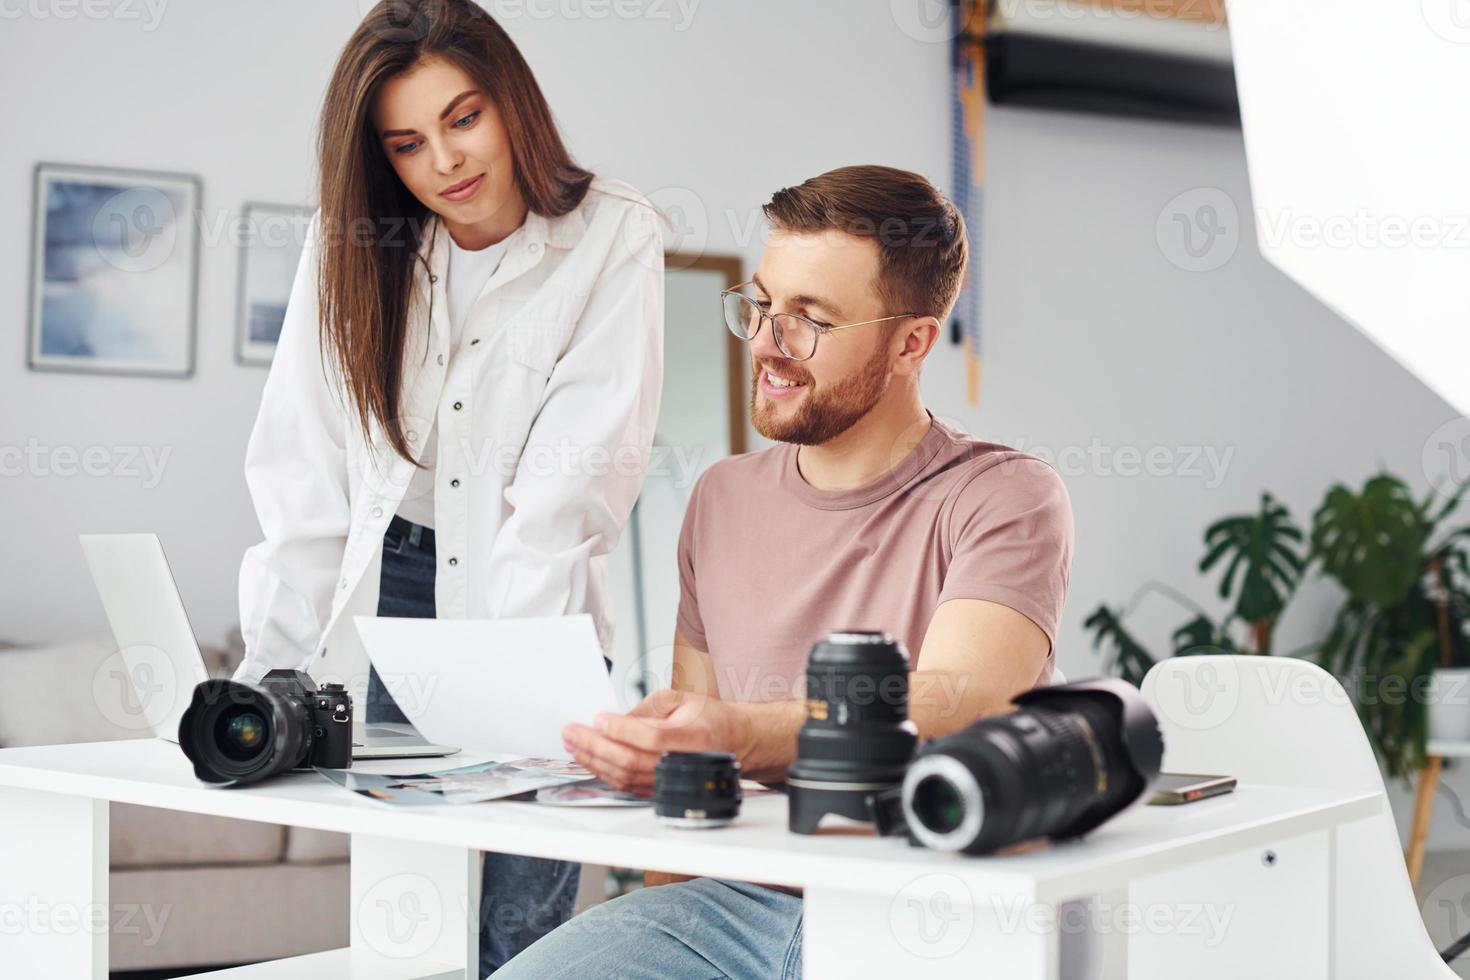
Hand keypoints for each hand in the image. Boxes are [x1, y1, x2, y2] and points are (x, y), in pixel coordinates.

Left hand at [561, 689, 744, 794]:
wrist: (732, 742)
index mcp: (693, 737)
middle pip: (631, 761)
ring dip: (594, 761)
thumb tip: (612, 722)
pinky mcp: (662, 791)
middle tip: (572, 731)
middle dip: (595, 746)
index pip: (650, 737)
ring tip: (573, 744)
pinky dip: (604, 773)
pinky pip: (627, 786)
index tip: (598, 718)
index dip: (621, 729)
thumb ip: (646, 709)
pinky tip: (590, 759)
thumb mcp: (680, 699)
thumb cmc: (708, 718)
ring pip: (625, 777)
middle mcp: (683, 764)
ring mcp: (672, 782)